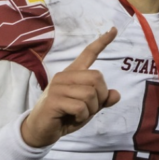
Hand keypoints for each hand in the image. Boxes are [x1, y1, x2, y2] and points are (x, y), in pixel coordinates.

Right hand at [21, 28, 121, 147]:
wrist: (42, 130)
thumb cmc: (66, 116)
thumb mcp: (88, 108)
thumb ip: (102, 100)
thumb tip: (116, 94)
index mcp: (73, 74)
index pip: (89, 53)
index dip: (102, 42)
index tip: (114, 30)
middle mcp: (65, 76)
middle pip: (98, 78)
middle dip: (100, 97)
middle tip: (89, 108)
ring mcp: (58, 87)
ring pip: (90, 94)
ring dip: (91, 109)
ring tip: (79, 114)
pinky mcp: (54, 100)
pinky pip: (81, 107)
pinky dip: (82, 117)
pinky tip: (73, 118)